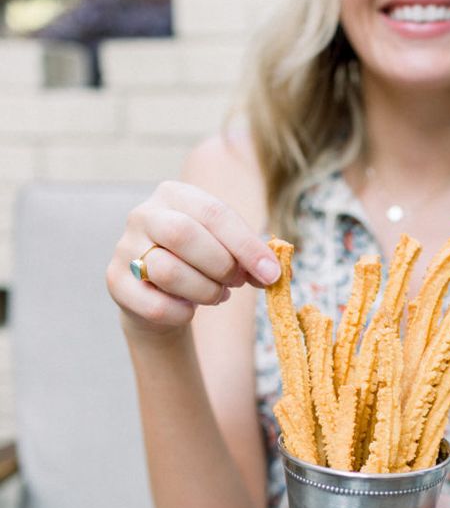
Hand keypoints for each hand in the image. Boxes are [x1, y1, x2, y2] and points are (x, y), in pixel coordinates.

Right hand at [106, 180, 281, 336]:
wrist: (160, 294)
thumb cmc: (200, 263)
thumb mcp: (228, 249)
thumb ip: (252, 255)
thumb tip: (275, 272)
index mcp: (175, 194)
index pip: (214, 213)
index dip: (247, 246)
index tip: (271, 274)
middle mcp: (144, 214)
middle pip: (184, 235)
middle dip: (220, 265)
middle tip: (236, 282)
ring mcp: (124, 247)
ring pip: (168, 271)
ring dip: (204, 291)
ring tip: (216, 294)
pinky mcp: (115, 282)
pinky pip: (156, 305)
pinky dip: (182, 313)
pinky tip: (188, 309)